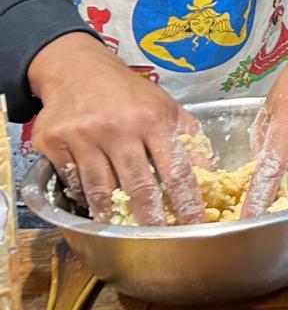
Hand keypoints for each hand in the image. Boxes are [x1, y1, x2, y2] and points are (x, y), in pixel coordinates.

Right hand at [28, 33, 204, 224]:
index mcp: (153, 119)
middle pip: (139, 186)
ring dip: (116, 214)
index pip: (176, 170)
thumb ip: (188, 139)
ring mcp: (84, 136)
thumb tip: (211, 174)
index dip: (187, 203)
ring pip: (102, 190)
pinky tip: (97, 203)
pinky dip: (87, 196)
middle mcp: (118, 128)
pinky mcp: (55, 143)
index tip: (196, 225)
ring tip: (127, 229)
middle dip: (152, 219)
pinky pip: (75, 181)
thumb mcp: (165, 107)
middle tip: (161, 239)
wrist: (78, 70)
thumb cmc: (128, 93)